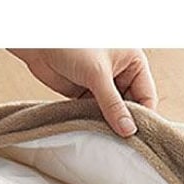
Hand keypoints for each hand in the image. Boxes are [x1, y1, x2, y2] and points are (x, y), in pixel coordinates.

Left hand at [9, 49, 157, 136]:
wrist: (36, 42)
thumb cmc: (70, 43)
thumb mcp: (97, 74)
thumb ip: (113, 105)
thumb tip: (128, 130)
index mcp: (133, 62)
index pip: (147, 96)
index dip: (143, 116)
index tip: (138, 136)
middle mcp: (121, 73)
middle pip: (132, 106)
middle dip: (126, 122)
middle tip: (123, 141)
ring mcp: (104, 84)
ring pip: (115, 112)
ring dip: (111, 124)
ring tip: (109, 139)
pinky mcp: (88, 94)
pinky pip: (98, 113)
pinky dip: (97, 122)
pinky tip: (96, 133)